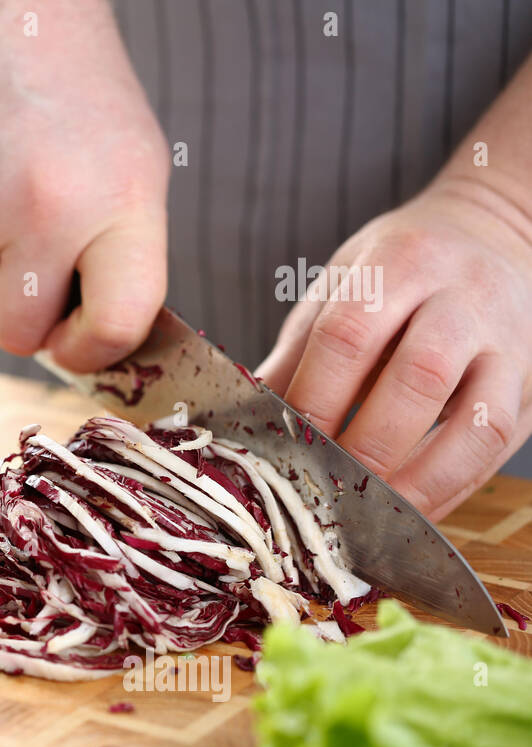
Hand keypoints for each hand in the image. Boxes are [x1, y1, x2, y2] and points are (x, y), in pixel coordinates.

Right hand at [0, 0, 168, 369]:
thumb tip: (89, 336)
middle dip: (19, 315)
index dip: (93, 352)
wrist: (2, 6)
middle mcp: (44, 209)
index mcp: (117, 205)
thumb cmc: (73, 92)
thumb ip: (119, 256)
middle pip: (17, 332)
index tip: (77, 345)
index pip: (115, 325)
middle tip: (26, 269)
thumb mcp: (132, 167)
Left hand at [256, 174, 531, 518]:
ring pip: (478, 421)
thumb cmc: (397, 268)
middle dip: (366, 445)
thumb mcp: (338, 286)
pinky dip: (453, 487)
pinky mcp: (529, 385)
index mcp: (402, 262)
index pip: (350, 335)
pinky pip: (498, 446)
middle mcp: (465, 297)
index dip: (314, 399)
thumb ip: (296, 352)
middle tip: (324, 486)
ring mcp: (509, 342)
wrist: (489, 233)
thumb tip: (242, 418)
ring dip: (420, 479)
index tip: (284, 445)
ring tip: (371, 512)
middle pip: (419, 378)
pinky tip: (411, 510)